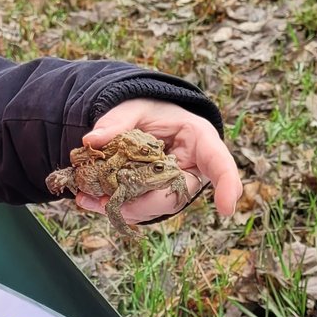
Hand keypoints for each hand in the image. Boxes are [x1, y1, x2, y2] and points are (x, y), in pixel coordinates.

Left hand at [71, 98, 243, 223]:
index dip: (227, 186)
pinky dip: (115, 207)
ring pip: (155, 208)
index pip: (220, 164)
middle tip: (108, 201)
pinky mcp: (157, 196)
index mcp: (199, 139)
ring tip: (89, 199)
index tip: (226, 209)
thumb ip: (116, 121)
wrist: (142, 119)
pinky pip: (140, 209)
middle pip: (177, 195)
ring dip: (123, 208)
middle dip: (142, 203)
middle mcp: (193, 168)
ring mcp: (176, 185)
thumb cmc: (149, 108)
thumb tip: (92, 141)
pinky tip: (90, 200)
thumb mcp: (133, 107)